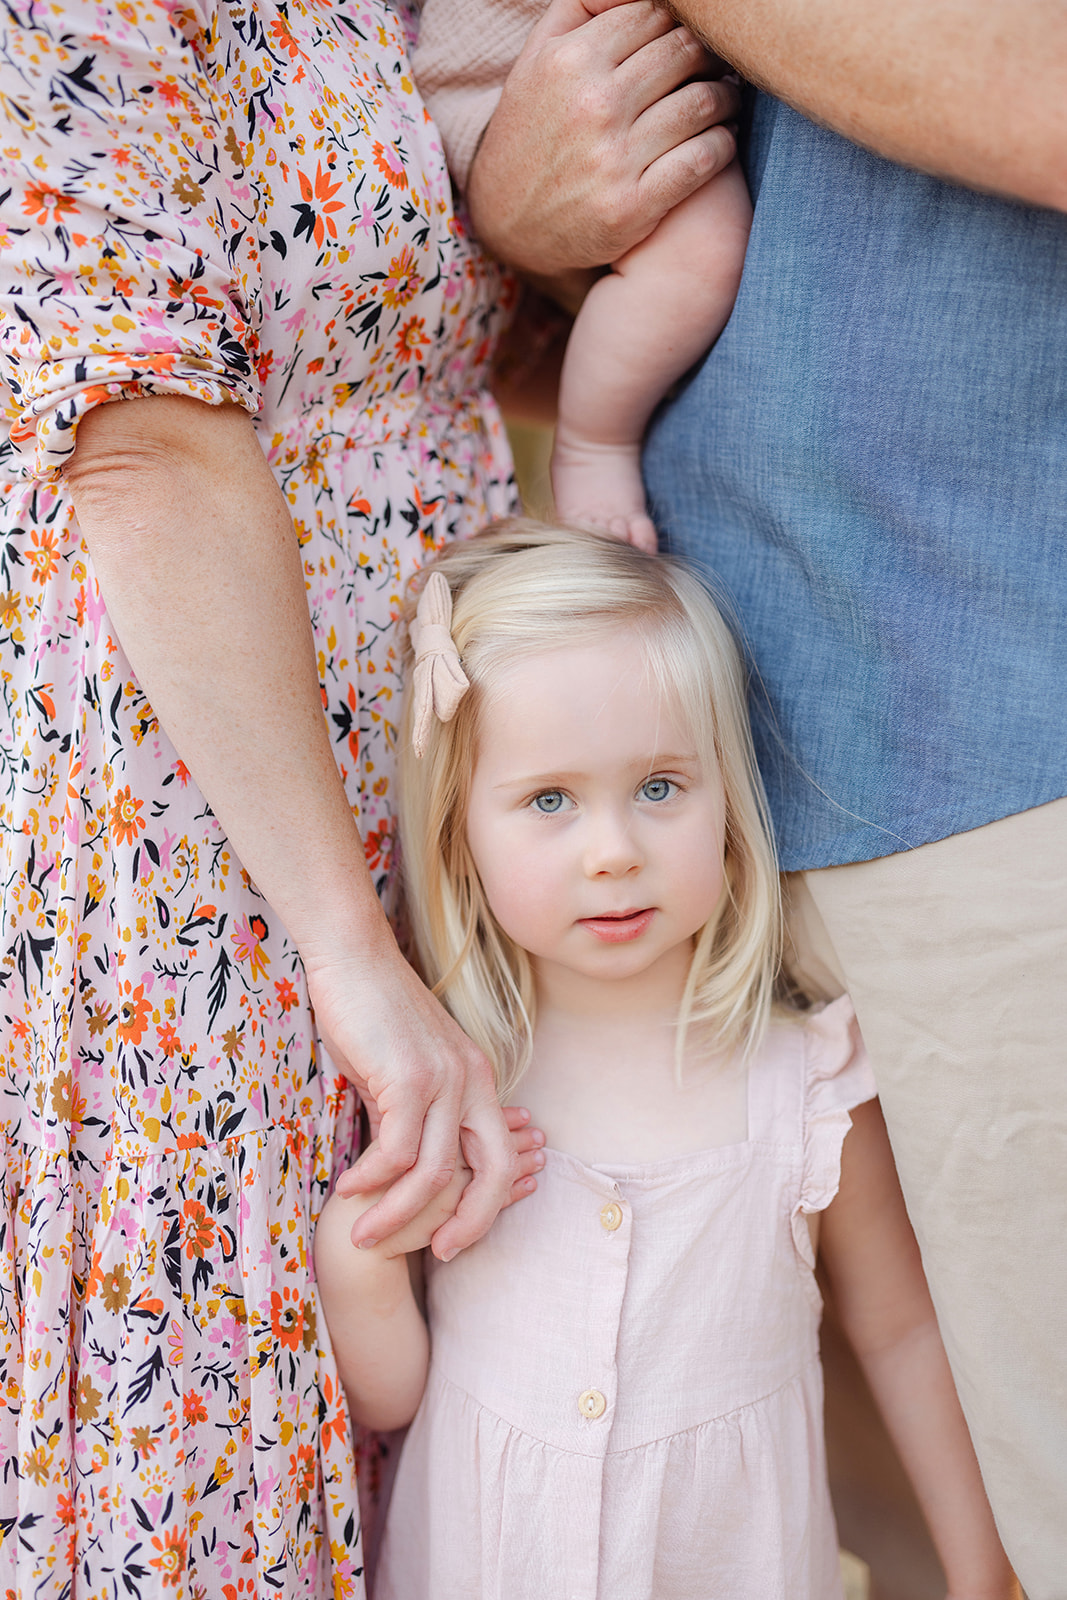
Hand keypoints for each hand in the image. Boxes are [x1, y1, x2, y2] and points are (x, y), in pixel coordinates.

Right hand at [305, 925, 525, 1258]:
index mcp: (478, 1080)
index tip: (448, 1237)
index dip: (483, 1206)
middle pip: (492, 1174)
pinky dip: (374, 1178)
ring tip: (363, 1232)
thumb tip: (398, 1168)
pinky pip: (398, 1150)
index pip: (498, 1159)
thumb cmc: (370, 1012)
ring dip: (398, 1212)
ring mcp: (445, 1079)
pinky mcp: (410, 1077)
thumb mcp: (400, 1073)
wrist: (352, 958)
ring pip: (436, 1172)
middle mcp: (473, 1081)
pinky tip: (349, 1187)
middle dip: (468, 1224)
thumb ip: (408, 1117)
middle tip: (435, 1254)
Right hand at [467, 0, 740, 280]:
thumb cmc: (531, 132)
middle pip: (683, 53)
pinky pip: (702, 159)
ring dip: (725, 97)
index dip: (679, 21)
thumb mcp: (537, 59)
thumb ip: (584, 8)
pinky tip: (721, 139)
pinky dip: (723, 144)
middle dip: (708, 55)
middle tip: (718, 64)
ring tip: (726, 98)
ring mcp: (612, 159)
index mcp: (570, 61)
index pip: (653, 15)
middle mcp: (592, 106)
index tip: (689, 36)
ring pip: (701, 103)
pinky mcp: (631, 207)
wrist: (507, 224)